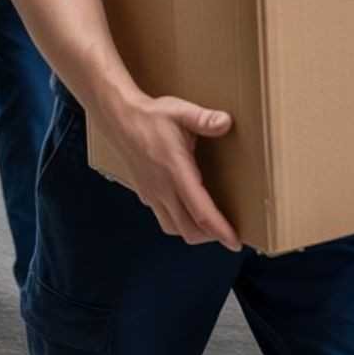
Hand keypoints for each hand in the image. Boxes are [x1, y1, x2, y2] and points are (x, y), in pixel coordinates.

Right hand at [99, 94, 241, 251]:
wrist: (119, 119)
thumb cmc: (150, 116)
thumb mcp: (181, 112)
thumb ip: (204, 119)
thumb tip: (226, 122)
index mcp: (175, 171)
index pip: (200, 212)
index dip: (219, 230)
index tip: (234, 242)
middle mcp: (162, 189)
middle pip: (189, 229)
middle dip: (211, 236)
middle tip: (230, 232)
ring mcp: (152, 194)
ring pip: (174, 228)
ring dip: (194, 231)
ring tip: (211, 226)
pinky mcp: (146, 194)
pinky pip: (164, 219)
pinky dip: (180, 223)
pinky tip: (189, 211)